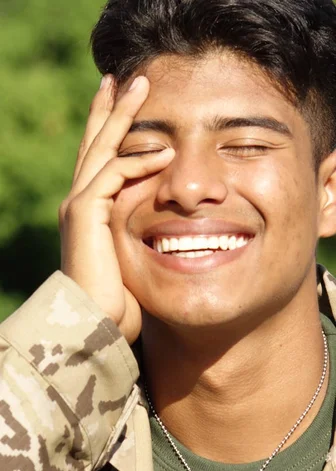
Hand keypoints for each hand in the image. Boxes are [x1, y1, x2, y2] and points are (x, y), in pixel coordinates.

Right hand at [59, 75, 174, 343]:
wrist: (98, 324)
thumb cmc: (121, 300)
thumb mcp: (134, 257)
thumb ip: (143, 232)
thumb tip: (171, 222)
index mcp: (93, 210)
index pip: (103, 161)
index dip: (113, 130)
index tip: (128, 105)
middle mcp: (81, 201)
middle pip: (96, 143)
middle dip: (111, 108)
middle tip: (126, 77)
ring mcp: (80, 205)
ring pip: (101, 148)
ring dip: (122, 115)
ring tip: (141, 85)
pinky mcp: (85, 213)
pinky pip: (114, 174)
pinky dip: (138, 161)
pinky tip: (164, 152)